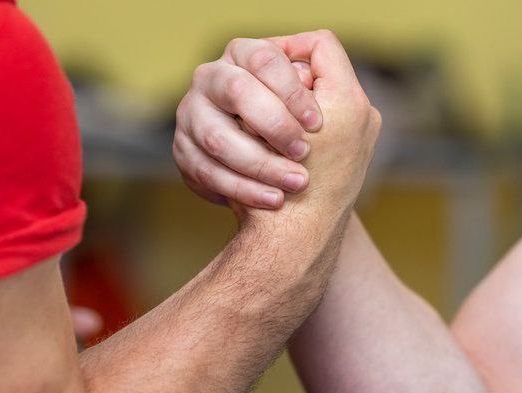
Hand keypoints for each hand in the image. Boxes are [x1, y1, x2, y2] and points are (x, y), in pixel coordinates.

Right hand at [175, 30, 379, 217]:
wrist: (292, 208)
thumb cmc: (317, 146)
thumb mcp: (336, 106)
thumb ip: (325, 76)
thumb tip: (309, 63)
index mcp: (246, 55)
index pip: (265, 59)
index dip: (292, 90)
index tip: (315, 124)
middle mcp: (212, 79)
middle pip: (237, 90)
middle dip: (275, 125)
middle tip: (303, 152)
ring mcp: (192, 115)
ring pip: (218, 136)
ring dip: (261, 163)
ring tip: (296, 182)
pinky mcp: (185, 152)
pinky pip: (207, 171)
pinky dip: (244, 189)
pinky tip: (273, 200)